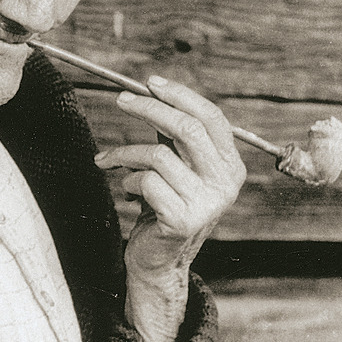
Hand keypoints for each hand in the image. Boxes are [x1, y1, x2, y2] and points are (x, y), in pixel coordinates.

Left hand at [94, 75, 245, 341]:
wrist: (158, 259)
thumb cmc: (164, 205)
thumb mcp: (175, 165)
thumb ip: (172, 134)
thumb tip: (152, 91)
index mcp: (231, 165)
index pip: (211, 118)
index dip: (180, 95)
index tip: (149, 82)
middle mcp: (226, 183)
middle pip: (188, 129)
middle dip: (150, 109)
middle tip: (121, 101)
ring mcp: (207, 203)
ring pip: (159, 155)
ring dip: (126, 153)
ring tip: (110, 160)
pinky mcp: (182, 220)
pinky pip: (146, 182)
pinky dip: (128, 180)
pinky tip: (126, 190)